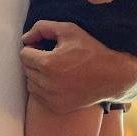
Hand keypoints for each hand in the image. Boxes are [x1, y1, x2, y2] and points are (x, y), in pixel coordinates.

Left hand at [20, 20, 136, 112]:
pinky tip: (58, 81)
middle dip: (35, 60)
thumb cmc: (90, 50)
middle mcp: (48, 83)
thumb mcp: (68, 30)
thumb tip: (24, 39)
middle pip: (26, 69)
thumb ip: (42, 28)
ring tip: (56, 68)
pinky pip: (38, 96)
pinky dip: (43, 88)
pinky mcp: (57, 107)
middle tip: (52, 56)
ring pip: (30, 83)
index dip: (33, 48)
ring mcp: (52, 98)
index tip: (45, 46)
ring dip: (38, 75)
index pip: (24, 54)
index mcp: (48, 64)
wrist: (112, 76)